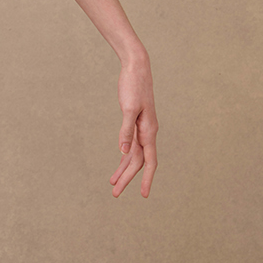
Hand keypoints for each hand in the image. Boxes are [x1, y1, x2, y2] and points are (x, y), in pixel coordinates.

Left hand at [110, 50, 157, 197]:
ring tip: (113, 185)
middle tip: (115, 194)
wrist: (137, 68)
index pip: (150, 161)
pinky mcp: (135, 123)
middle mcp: (148, 132)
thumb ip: (126, 130)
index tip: (144, 195)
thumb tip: (124, 151)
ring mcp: (142, 128)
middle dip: (128, 178)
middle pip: (139, 162)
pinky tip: (119, 163)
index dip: (147, 179)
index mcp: (149, 130)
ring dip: (124, 170)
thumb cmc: (133, 85)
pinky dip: (125, 157)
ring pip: (135, 155)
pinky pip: (132, 146)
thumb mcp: (128, 108)